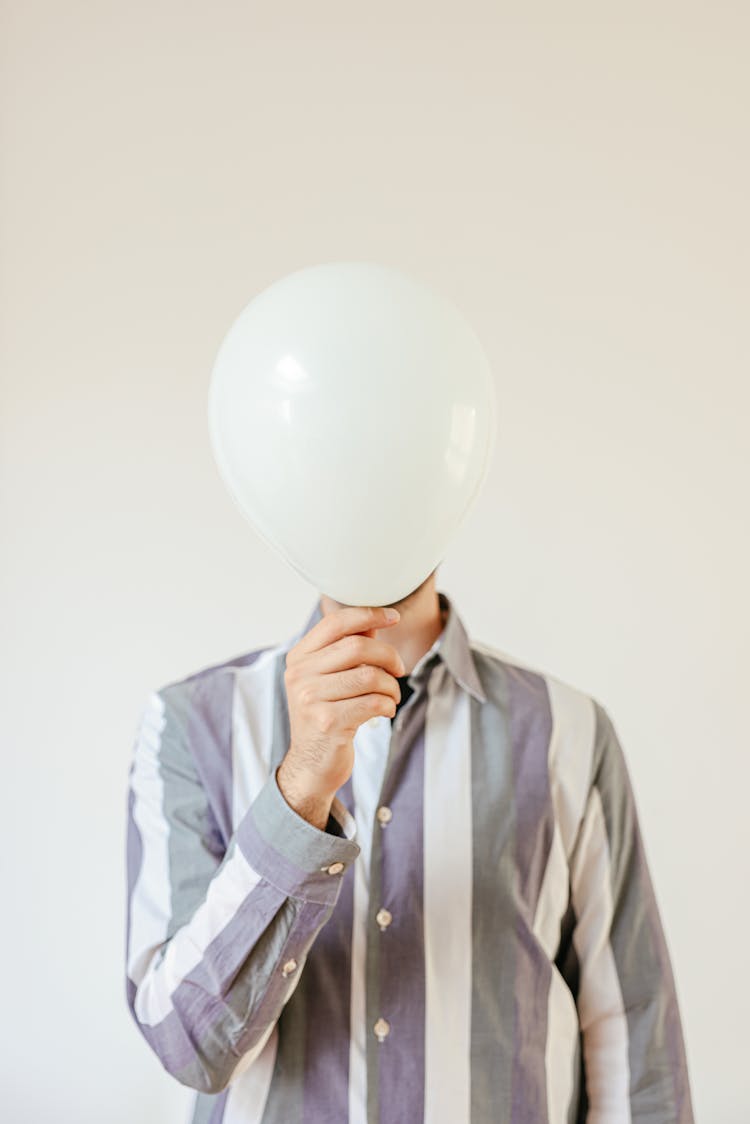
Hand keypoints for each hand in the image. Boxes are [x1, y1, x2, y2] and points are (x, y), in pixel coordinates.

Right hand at [276, 605, 404, 827]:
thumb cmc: (327, 714)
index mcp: (299, 657)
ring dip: (391, 686)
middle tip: (399, 670)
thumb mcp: (329, 678)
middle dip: (389, 656)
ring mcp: (310, 698)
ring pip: (370, 676)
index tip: (393, 616)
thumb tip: (374, 620)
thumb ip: (348, 648)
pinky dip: (388, 705)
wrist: (311, 764)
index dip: (369, 614)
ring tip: (391, 696)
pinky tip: (384, 711)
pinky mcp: (327, 722)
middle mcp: (299, 674)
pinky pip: (373, 702)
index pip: (336, 622)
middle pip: (358, 646)